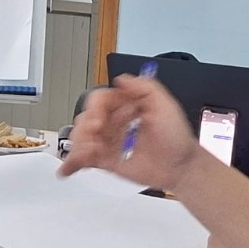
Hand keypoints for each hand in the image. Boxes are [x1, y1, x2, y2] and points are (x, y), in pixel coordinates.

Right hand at [58, 74, 207, 191]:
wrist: (181, 166)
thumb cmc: (176, 137)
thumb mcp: (165, 104)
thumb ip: (145, 87)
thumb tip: (121, 79)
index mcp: (124, 104)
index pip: (99, 100)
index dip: (95, 109)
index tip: (100, 120)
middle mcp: (113, 121)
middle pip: (85, 119)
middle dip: (85, 128)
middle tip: (94, 137)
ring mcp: (108, 141)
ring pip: (80, 138)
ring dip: (79, 145)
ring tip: (89, 153)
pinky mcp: (105, 160)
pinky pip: (83, 159)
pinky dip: (72, 163)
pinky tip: (67, 168)